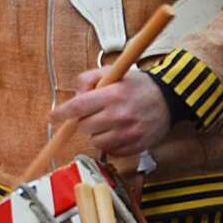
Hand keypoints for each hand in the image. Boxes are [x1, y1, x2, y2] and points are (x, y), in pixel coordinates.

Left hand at [49, 69, 171, 157]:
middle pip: (84, 126)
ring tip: (110, 122)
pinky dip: (110, 143)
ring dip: (98, 133)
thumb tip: (74, 96)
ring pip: (95, 141)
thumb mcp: (114, 72)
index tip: (53, 117)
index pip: (78, 107)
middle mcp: (120, 116)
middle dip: (85, 120)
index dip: (61, 113)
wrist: (170, 100)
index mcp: (113, 95)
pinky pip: (110, 151)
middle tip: (96, 112)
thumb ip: (89, 78)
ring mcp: (128, 133)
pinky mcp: (135, 146)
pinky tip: (119, 131)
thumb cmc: (140, 86)